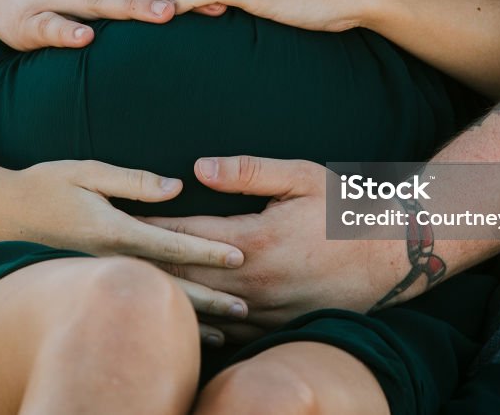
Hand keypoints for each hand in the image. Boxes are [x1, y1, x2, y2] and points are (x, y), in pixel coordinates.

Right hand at [0, 159, 249, 325]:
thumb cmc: (40, 185)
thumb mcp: (84, 171)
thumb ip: (132, 180)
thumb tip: (177, 186)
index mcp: (111, 229)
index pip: (171, 243)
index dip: (207, 249)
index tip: (240, 256)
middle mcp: (106, 262)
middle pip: (167, 284)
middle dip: (210, 298)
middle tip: (246, 309)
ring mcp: (95, 280)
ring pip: (151, 303)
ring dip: (190, 319)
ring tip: (227, 331)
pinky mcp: (87, 289)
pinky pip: (132, 306)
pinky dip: (160, 321)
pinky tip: (182, 332)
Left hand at [141, 156, 410, 339]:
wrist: (393, 256)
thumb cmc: (343, 208)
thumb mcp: (300, 176)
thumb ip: (247, 171)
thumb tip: (199, 168)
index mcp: (253, 239)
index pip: (184, 236)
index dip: (148, 229)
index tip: (116, 221)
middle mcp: (253, 280)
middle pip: (183, 276)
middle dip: (145, 266)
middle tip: (106, 256)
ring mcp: (265, 310)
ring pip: (202, 309)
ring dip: (167, 297)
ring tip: (132, 287)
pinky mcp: (278, 326)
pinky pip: (228, 332)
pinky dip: (200, 324)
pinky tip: (179, 317)